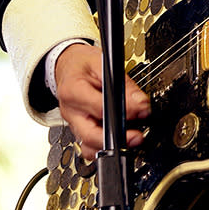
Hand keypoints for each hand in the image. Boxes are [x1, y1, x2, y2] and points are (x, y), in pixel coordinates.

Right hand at [54, 42, 149, 159]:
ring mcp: (73, 123)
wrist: (67, 66)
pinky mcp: (78, 129)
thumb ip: (122, 83)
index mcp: (72, 91)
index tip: (141, 111)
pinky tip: (117, 140)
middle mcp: (70, 111)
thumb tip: (141, 102)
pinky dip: (104, 146)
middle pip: (90, 135)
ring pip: (89, 146)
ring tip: (130, 139)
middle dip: (115, 140)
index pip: (100, 108)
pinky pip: (89, 145)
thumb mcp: (102, 63)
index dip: (124, 111)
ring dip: (110, 146)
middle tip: (136, 137)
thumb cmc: (82, 64)